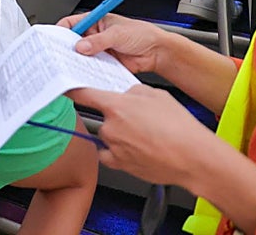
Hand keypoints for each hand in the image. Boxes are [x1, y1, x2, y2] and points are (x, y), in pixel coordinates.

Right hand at [54, 13, 162, 74]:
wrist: (157, 51)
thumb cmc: (142, 34)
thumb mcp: (117, 34)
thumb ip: (98, 41)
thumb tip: (81, 46)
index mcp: (95, 21)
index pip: (71, 23)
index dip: (61, 31)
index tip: (54, 40)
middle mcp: (94, 36)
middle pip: (73, 42)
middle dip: (67, 49)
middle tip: (60, 56)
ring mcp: (99, 50)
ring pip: (82, 56)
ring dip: (78, 61)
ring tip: (72, 67)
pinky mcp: (104, 64)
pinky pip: (92, 68)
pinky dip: (88, 71)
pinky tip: (85, 74)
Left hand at [69, 86, 214, 186]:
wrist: (192, 157)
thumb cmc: (179, 127)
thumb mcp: (156, 95)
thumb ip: (133, 91)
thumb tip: (125, 95)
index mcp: (117, 106)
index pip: (84, 95)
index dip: (72, 90)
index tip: (63, 88)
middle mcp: (111, 127)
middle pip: (102, 118)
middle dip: (116, 117)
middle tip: (138, 120)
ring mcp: (114, 148)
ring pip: (108, 136)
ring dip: (120, 134)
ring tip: (145, 136)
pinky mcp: (120, 165)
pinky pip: (110, 155)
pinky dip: (118, 152)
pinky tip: (136, 149)